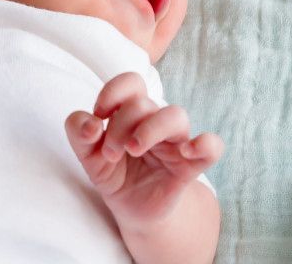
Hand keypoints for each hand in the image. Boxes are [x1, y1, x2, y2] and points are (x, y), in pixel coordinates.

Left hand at [65, 73, 223, 230]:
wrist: (131, 210)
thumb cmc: (113, 173)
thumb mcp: (88, 155)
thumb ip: (79, 132)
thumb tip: (91, 124)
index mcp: (133, 111)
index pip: (132, 82)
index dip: (113, 92)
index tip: (99, 115)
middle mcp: (156, 121)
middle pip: (145, 104)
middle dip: (120, 126)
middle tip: (111, 153)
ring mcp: (175, 142)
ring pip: (176, 115)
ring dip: (150, 129)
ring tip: (134, 150)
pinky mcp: (189, 167)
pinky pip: (212, 147)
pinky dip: (205, 144)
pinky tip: (186, 151)